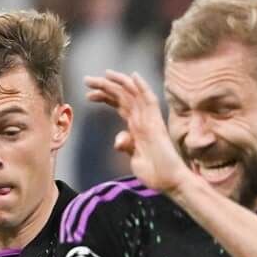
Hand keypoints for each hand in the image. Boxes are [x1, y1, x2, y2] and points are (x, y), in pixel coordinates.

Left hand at [85, 72, 189, 194]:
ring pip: (133, 95)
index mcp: (137, 125)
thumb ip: (127, 146)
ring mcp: (150, 120)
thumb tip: (118, 140)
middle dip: (105, 86)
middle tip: (87, 80)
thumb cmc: (154, 172)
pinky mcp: (156, 124)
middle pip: (123, 96)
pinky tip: (133, 76)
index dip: (105, 96)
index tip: (88, 94)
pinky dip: (142, 88)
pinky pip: (150, 101)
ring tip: (103, 75)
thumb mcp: (134, 158)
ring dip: (118, 83)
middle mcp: (143, 119)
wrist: (169, 181)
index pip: (120, 104)